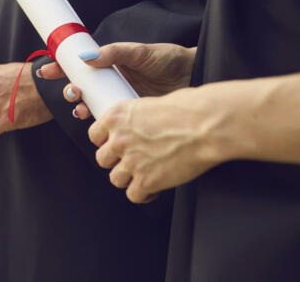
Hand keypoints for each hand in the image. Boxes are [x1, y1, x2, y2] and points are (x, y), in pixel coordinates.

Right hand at [38, 43, 196, 118]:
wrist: (194, 77)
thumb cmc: (168, 59)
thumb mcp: (140, 52)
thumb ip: (114, 53)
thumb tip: (87, 57)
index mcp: (109, 64)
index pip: (78, 66)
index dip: (60, 68)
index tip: (47, 71)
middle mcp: (109, 83)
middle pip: (80, 89)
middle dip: (70, 91)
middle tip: (72, 92)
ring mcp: (117, 100)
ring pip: (91, 107)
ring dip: (81, 108)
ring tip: (82, 108)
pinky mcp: (128, 117)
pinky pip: (108, 122)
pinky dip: (99, 125)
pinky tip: (97, 123)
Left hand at [88, 86, 233, 203]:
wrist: (206, 125)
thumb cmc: (187, 110)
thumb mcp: (150, 104)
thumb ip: (135, 119)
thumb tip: (137, 126)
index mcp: (116, 117)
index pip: (94, 135)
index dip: (105, 142)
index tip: (114, 145)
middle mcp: (118, 140)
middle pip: (102, 159)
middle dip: (116, 161)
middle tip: (132, 160)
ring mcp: (131, 162)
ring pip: (115, 179)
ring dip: (128, 178)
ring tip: (144, 174)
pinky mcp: (146, 181)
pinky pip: (134, 196)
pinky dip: (143, 194)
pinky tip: (153, 188)